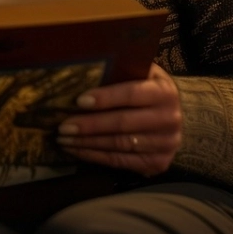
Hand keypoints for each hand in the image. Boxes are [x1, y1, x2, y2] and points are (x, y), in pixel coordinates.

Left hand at [54, 63, 181, 176]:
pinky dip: (94, 156)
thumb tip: (81, 70)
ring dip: (87, 143)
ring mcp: (166, 144)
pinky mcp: (158, 163)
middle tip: (63, 126)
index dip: (105, 98)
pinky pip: (120, 161)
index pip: (131, 94)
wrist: (170, 117)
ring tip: (63, 139)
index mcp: (165, 92)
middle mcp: (169, 119)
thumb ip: (120, 71)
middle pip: (123, 124)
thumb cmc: (146, 89)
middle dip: (89, 125)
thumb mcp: (141, 74)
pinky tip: (76, 150)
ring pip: (119, 145)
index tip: (78, 101)